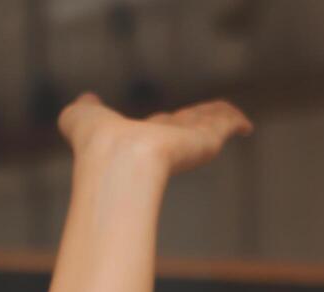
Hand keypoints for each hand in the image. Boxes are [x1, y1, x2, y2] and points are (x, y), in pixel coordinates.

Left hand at [58, 92, 252, 177]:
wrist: (117, 160)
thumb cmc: (95, 143)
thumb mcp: (79, 119)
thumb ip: (81, 110)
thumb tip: (85, 99)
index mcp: (137, 139)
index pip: (153, 130)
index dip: (158, 125)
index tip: (163, 122)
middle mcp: (163, 142)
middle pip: (184, 128)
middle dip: (194, 123)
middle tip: (208, 120)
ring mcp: (186, 141)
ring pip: (207, 124)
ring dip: (218, 119)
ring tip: (234, 119)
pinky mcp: (207, 139)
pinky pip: (224, 123)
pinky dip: (233, 121)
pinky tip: (244, 126)